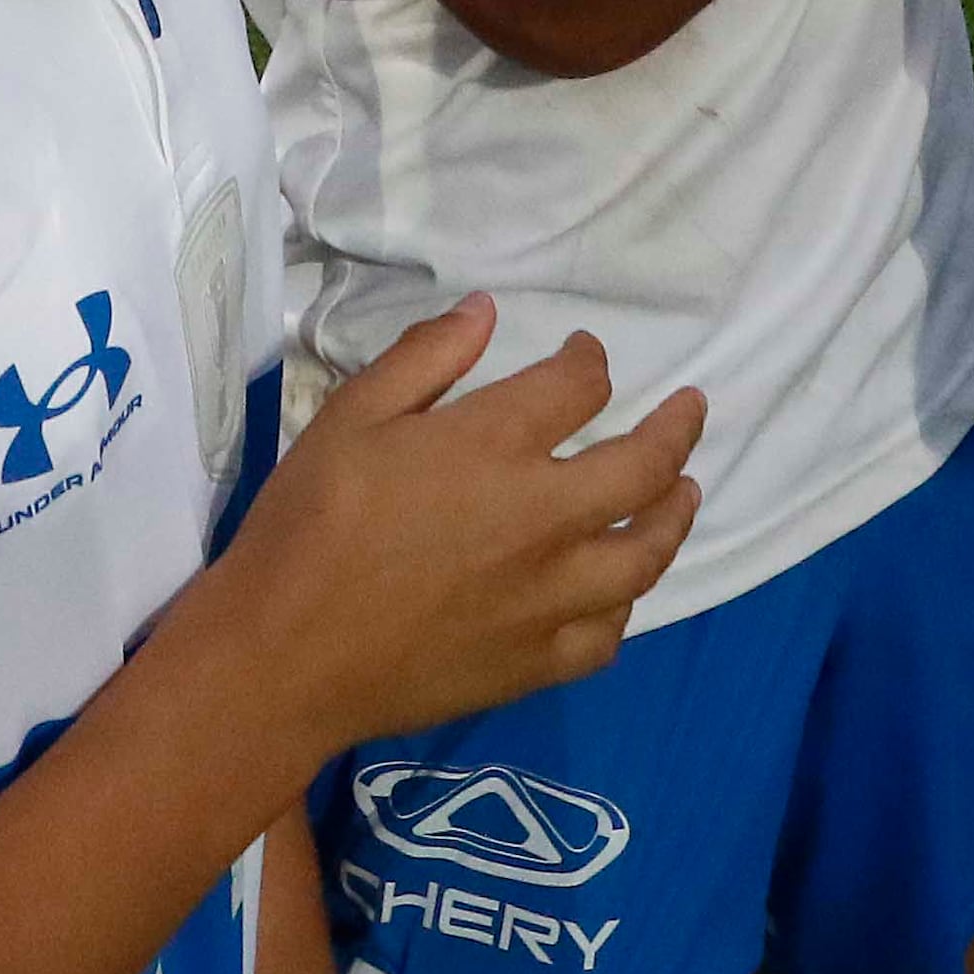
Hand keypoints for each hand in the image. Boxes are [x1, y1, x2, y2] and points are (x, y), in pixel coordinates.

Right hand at [181, 299, 701, 759]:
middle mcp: (540, 519)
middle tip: (691, 409)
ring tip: (684, 492)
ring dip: (674, 516)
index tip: (586, 356)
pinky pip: (608, 634)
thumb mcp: (349, 416)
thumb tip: (487, 310)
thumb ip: (424, 358)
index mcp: (492, 447)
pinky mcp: (535, 664)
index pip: (578, 387)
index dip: (590, 362)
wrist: (282, 655)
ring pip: (644, 556)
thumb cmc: (307, 524)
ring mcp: (546, 599)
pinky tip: (620, 589)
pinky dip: (624, 605)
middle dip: (676, 429)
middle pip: (642, 468)